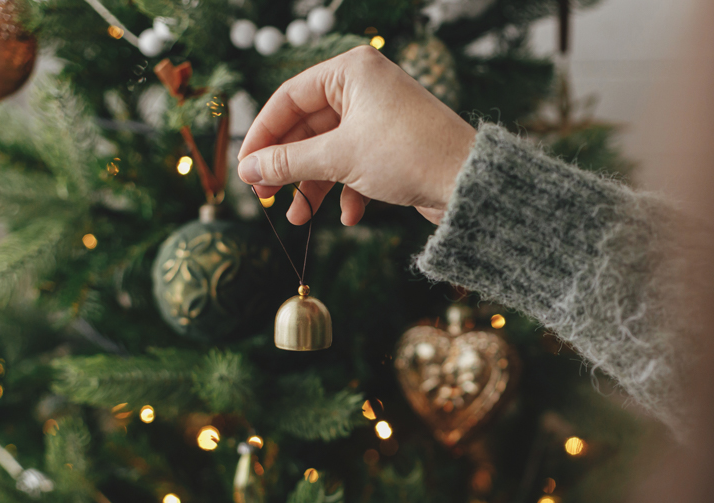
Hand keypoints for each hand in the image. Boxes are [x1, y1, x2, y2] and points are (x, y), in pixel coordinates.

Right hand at [237, 45, 476, 224]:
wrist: (469, 183)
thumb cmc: (409, 155)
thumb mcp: (339, 158)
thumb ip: (288, 162)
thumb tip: (248, 170)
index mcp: (351, 71)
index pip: (289, 98)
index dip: (263, 135)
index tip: (244, 169)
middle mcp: (366, 88)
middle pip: (308, 128)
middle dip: (288, 167)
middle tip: (266, 198)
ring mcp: (381, 118)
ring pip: (331, 151)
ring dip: (314, 187)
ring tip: (300, 220)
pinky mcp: (394, 147)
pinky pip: (357, 165)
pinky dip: (348, 192)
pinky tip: (350, 217)